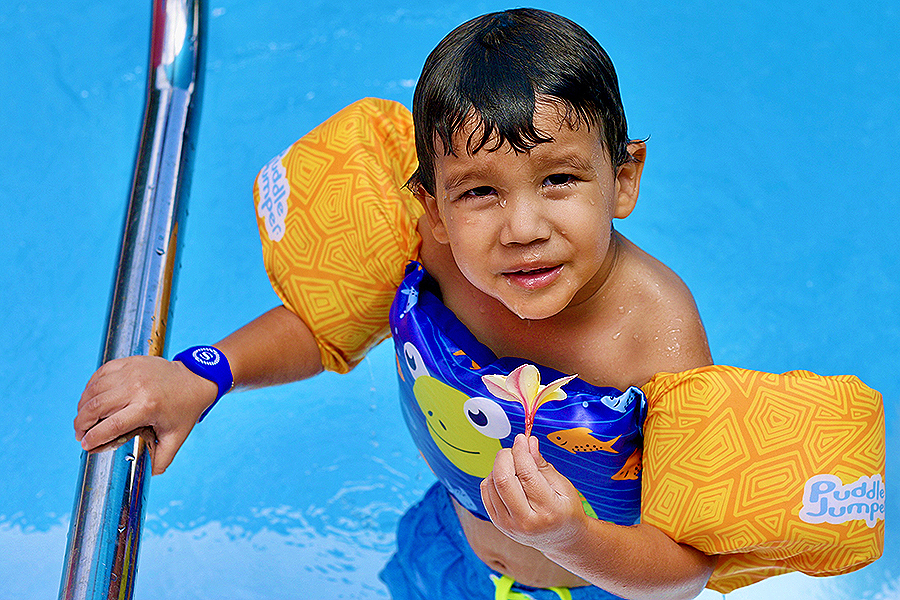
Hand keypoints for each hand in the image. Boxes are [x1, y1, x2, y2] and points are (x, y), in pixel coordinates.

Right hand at [74, 355, 217, 474]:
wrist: (195, 379)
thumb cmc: (185, 409)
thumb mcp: (176, 437)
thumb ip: (162, 459)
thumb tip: (148, 475)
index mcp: (147, 407)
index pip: (111, 425)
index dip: (94, 437)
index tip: (85, 445)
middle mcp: (137, 387)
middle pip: (96, 406)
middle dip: (82, 424)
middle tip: (80, 434)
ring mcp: (132, 371)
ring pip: (94, 389)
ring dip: (83, 406)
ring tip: (83, 419)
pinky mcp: (129, 362)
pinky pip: (100, 374)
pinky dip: (91, 387)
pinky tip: (90, 399)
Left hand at [480, 433, 588, 552]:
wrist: (560, 539)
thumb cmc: (565, 511)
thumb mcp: (563, 486)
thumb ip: (543, 465)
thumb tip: (529, 443)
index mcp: (548, 511)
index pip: (527, 474)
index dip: (521, 451)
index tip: (522, 438)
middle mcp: (525, 522)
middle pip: (503, 480)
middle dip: (506, 456)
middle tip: (514, 449)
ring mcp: (508, 525)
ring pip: (492, 484)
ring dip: (499, 466)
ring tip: (514, 465)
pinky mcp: (498, 523)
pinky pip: (486, 491)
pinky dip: (493, 477)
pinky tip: (507, 477)